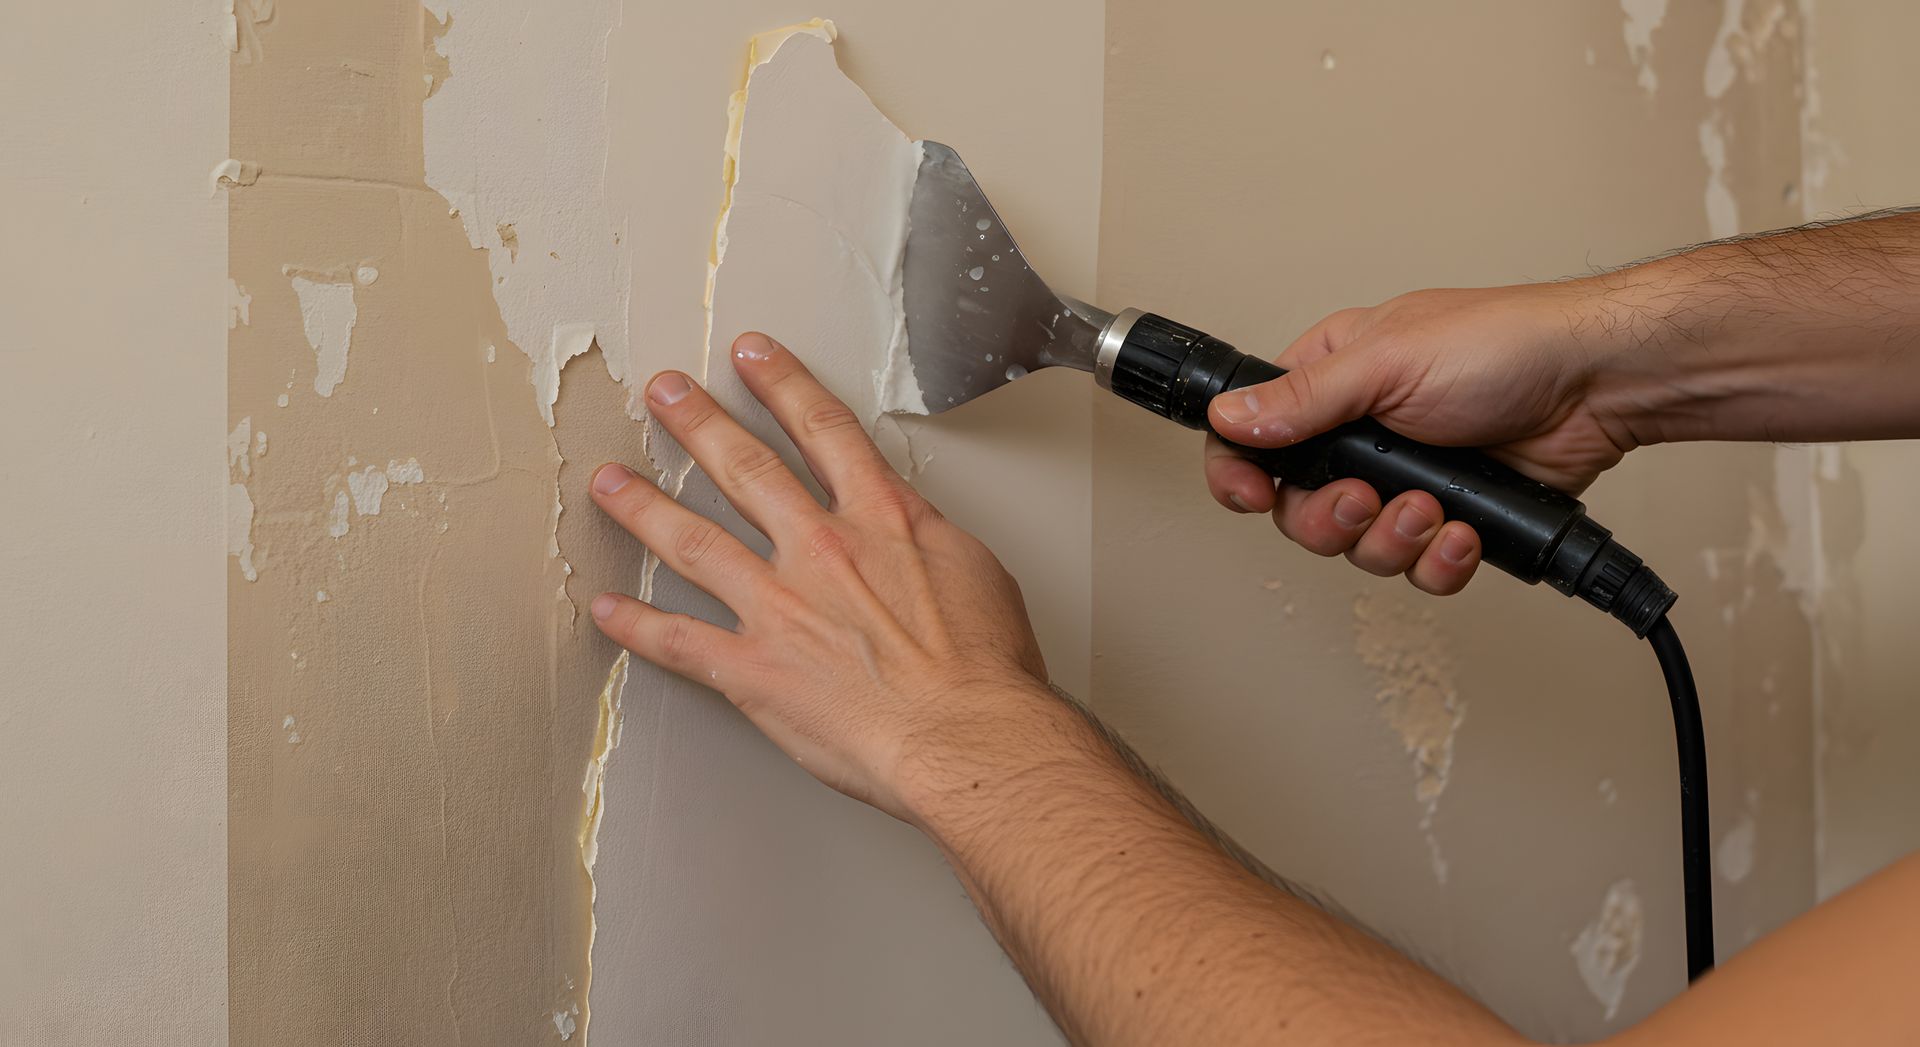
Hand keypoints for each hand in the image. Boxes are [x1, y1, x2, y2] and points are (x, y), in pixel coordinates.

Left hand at [588, 333, 1051, 820]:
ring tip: (611, 481)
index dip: (783, 383)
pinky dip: (636, 625)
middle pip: (744, 467)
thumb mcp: (976, 569)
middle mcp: (821, 549)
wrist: (967, 734)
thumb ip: (927, 535)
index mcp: (881, 519)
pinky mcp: (754, 671)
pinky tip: (608, 608)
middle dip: (696, 422)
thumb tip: (910, 522)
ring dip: (644, 506)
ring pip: (695, 542)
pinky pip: (679, 642)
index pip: (822, 430)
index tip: (753, 355)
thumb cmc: (986, 668)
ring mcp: (780, 607)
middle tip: (663, 392)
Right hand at [1202, 281, 1634, 594]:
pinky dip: (1439, 560)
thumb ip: (1305, 400)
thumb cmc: (1505, 345)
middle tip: (1366, 502)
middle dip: (1332, 520)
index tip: (1254, 497)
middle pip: (1299, 509)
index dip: (1240, 475)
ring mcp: (1405, 479)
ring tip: (1433, 511)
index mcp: (1330, 381)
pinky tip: (1464, 531)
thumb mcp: (1389, 360)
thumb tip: (1231, 419)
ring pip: (1358, 548)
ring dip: (1394, 540)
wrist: (1599, 384)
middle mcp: (1360, 434)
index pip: (1251, 435)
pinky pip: (1418, 567)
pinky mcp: (1450, 517)